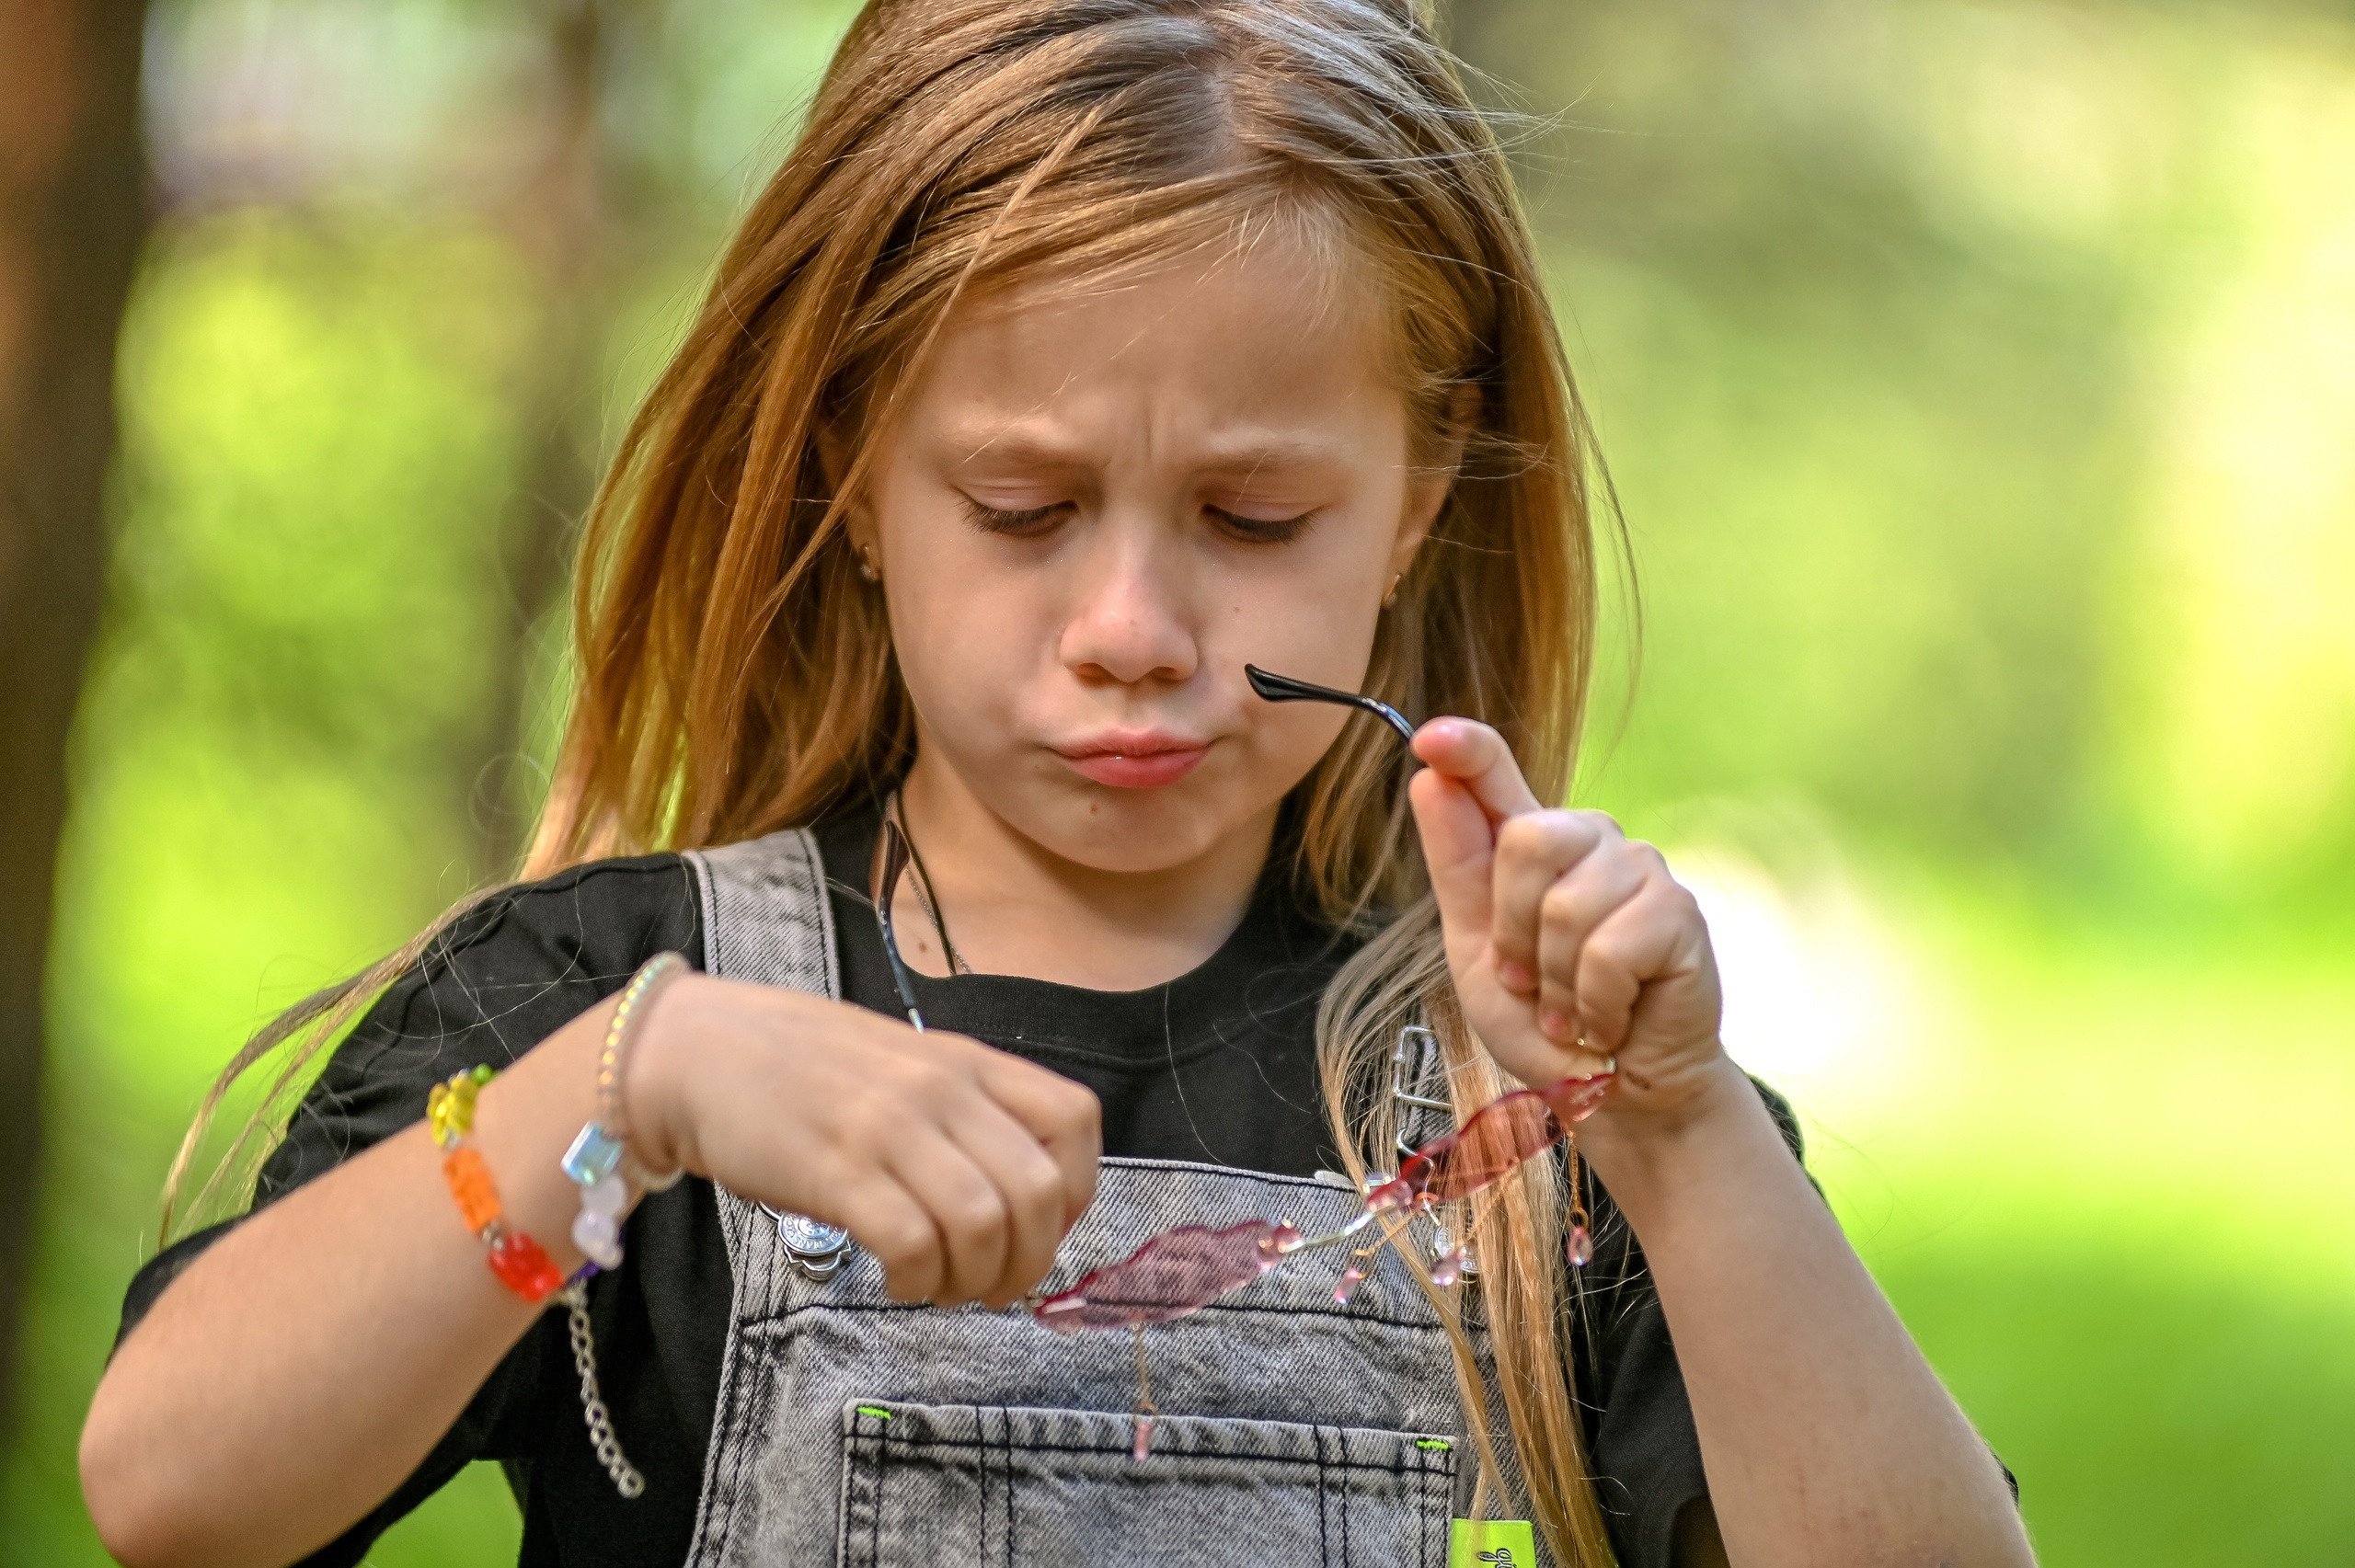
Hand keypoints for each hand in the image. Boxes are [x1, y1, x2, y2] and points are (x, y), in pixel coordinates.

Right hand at [628, 974, 1100, 1307]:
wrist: (696, 1052)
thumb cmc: (799, 1066)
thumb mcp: (904, 1062)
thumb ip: (963, 1109)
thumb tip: (1020, 1192)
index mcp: (966, 1061)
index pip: (1075, 1121)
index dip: (1077, 1191)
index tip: (1044, 1228)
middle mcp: (939, 1090)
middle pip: (1040, 1191)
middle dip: (1031, 1260)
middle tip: (995, 1286)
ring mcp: (888, 1128)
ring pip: (983, 1224)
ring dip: (975, 1279)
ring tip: (943, 1288)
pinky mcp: (836, 1172)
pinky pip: (912, 1244)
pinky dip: (919, 1281)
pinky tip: (900, 1283)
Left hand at [1407, 718, 1725, 1119]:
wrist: (1611, 1091)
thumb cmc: (1545, 1019)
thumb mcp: (1476, 949)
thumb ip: (1457, 865)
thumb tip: (1429, 778)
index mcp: (1535, 844)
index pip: (1495, 772)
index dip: (1466, 748)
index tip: (1428, 740)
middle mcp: (1592, 840)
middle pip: (1526, 841)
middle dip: (1513, 934)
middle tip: (1532, 983)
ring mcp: (1641, 869)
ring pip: (1566, 907)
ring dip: (1556, 984)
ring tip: (1575, 1007)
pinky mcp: (1679, 912)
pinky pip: (1609, 951)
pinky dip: (1596, 1005)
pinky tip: (1611, 1020)